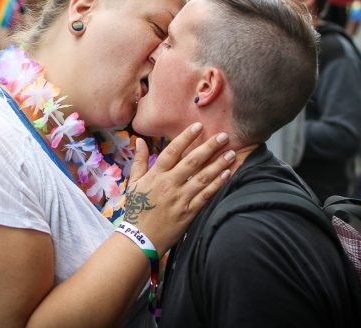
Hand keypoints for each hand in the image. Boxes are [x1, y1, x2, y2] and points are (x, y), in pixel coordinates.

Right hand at [126, 122, 234, 255]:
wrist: (139, 239)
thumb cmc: (136, 208)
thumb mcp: (133, 183)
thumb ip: (139, 161)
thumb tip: (138, 140)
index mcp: (156, 175)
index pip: (172, 151)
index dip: (186, 138)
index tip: (198, 126)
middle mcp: (169, 184)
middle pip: (192, 162)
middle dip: (209, 147)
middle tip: (223, 136)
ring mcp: (180, 199)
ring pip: (202, 178)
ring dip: (218, 164)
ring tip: (231, 153)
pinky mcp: (189, 212)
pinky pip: (206, 196)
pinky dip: (217, 185)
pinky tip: (227, 174)